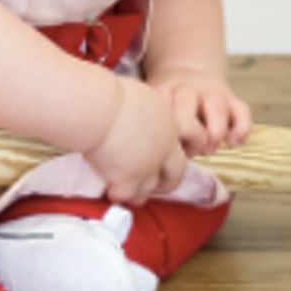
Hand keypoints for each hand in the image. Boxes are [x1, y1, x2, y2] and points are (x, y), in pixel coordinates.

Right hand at [83, 77, 188, 204]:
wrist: (98, 109)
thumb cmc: (108, 95)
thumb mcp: (140, 95)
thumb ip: (146, 111)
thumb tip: (136, 114)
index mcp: (168, 122)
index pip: (193, 136)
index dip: (185, 147)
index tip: (173, 153)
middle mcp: (164, 147)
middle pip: (176, 173)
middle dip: (167, 183)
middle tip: (156, 185)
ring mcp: (148, 166)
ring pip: (151, 189)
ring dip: (140, 193)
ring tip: (128, 193)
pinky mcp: (128, 180)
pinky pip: (126, 195)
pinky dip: (118, 195)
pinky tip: (108, 190)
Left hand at [150, 70, 251, 157]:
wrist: (187, 71)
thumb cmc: (168, 106)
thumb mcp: (155, 110)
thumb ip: (156, 129)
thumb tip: (161, 160)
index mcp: (164, 92)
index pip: (161, 105)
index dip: (165, 130)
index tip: (167, 147)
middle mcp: (188, 90)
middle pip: (187, 102)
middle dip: (190, 130)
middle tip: (190, 151)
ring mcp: (211, 94)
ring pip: (216, 106)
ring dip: (215, 132)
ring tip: (209, 150)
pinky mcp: (232, 100)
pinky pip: (242, 110)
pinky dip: (241, 128)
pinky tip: (233, 143)